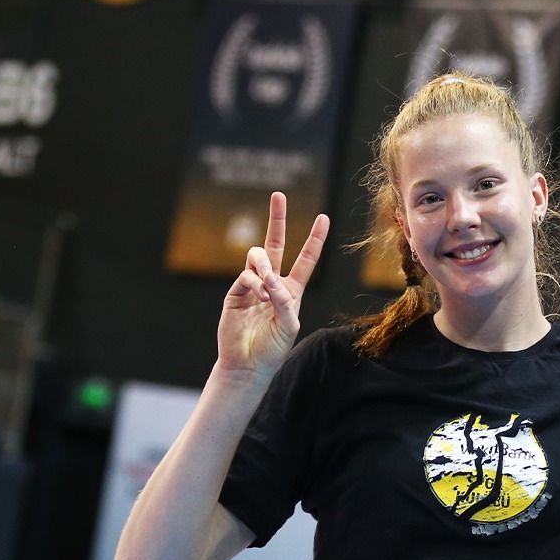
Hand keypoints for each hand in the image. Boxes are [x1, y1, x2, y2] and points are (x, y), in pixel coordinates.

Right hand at [218, 192, 328, 375]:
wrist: (247, 365)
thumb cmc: (272, 349)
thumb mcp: (288, 326)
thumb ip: (284, 301)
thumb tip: (271, 278)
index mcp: (291, 292)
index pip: (305, 260)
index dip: (314, 239)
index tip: (323, 218)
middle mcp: (272, 284)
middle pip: (276, 244)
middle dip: (277, 219)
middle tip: (278, 195)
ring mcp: (252, 286)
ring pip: (257, 256)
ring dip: (264, 264)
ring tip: (266, 281)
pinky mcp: (235, 292)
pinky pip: (245, 275)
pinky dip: (254, 282)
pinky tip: (258, 294)